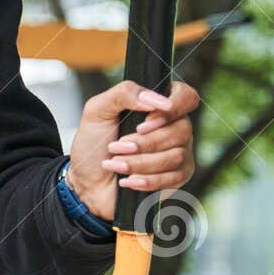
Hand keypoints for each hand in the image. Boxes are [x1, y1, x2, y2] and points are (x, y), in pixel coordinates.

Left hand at [65, 80, 198, 222]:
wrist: (87, 180)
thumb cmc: (93, 143)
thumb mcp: (97, 110)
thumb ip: (124, 93)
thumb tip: (156, 100)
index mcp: (158, 105)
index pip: (186, 97)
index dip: (172, 110)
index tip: (143, 124)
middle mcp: (174, 126)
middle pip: (182, 130)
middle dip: (144, 143)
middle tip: (116, 147)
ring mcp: (180, 151)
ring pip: (177, 156)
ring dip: (140, 162)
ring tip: (116, 164)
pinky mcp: (177, 177)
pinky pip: (175, 178)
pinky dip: (147, 180)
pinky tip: (128, 180)